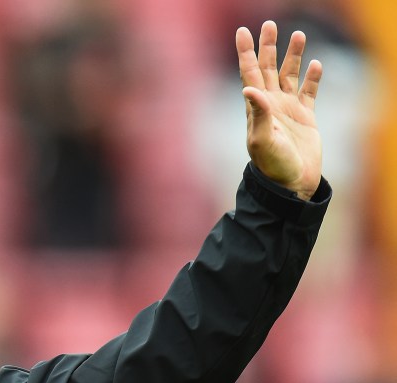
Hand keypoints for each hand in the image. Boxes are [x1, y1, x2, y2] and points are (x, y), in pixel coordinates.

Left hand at [237, 21, 322, 199]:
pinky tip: (316, 64)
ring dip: (293, 56)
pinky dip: (312, 78)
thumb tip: (249, 87)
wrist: (291, 183)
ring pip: (289, 75)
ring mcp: (288, 110)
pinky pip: (309, 91)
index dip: (246, 53)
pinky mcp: (306, 117)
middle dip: (268, 47)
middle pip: (268, 68)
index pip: (249, 73)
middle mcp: (270, 105)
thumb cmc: (272, 165)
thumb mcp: (260, 140)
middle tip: (269, 24)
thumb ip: (257, 113)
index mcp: (256, 108)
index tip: (242, 32)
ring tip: (298, 35)